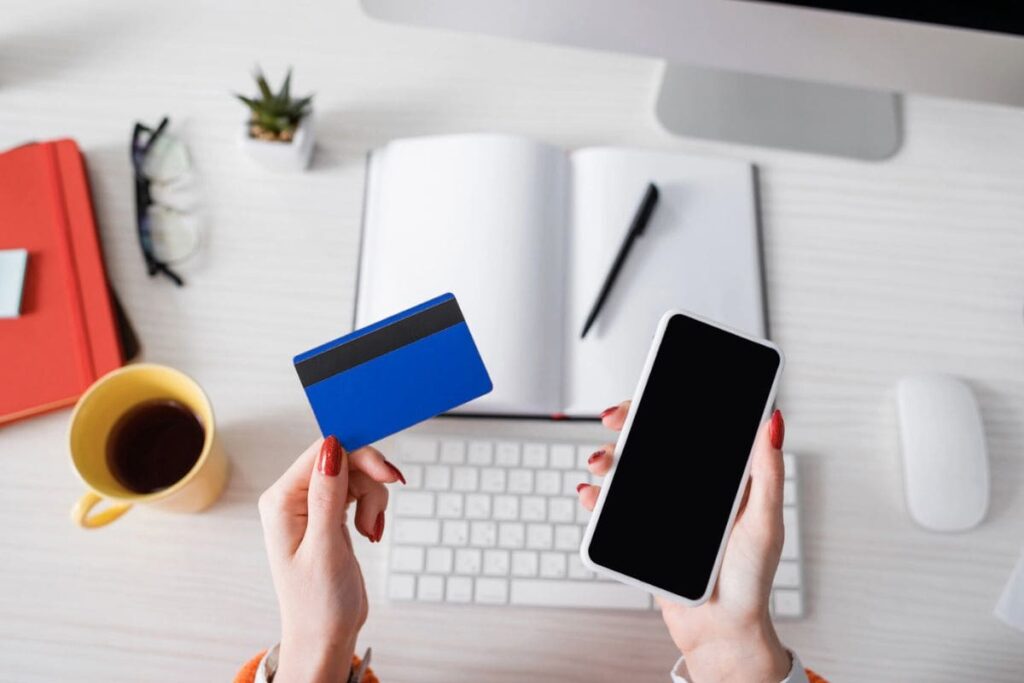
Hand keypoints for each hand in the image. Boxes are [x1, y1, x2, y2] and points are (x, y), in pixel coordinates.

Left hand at [258, 436, 403, 682]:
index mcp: (281, 501)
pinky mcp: (329, 516)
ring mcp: (312, 506)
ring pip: (355, 476)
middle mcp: (293, 499)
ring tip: (369, 531)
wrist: (325, 635)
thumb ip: (327, 495)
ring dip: (372, 499)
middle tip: (378, 513)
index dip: (359, 456)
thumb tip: (332, 448)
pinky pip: (358, 493)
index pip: (323, 453)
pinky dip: (371, 508)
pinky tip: (370, 531)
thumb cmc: (318, 602)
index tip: (387, 476)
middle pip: (343, 460)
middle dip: (369, 482)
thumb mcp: (324, 547)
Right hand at [578, 403, 790, 682]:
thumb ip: (767, 472)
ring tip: (600, 465)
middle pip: (650, 441)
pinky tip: (591, 495)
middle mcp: (687, 488)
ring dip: (606, 458)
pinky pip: (611, 508)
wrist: (720, 631)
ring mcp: (661, 509)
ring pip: (626, 469)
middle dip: (627, 423)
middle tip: (614, 421)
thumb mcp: (764, 521)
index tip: (650, 394)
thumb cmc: (751, 581)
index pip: (689, 428)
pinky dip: (596, 497)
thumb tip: (773, 421)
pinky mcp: (641, 533)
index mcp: (718, 478)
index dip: (666, 404)